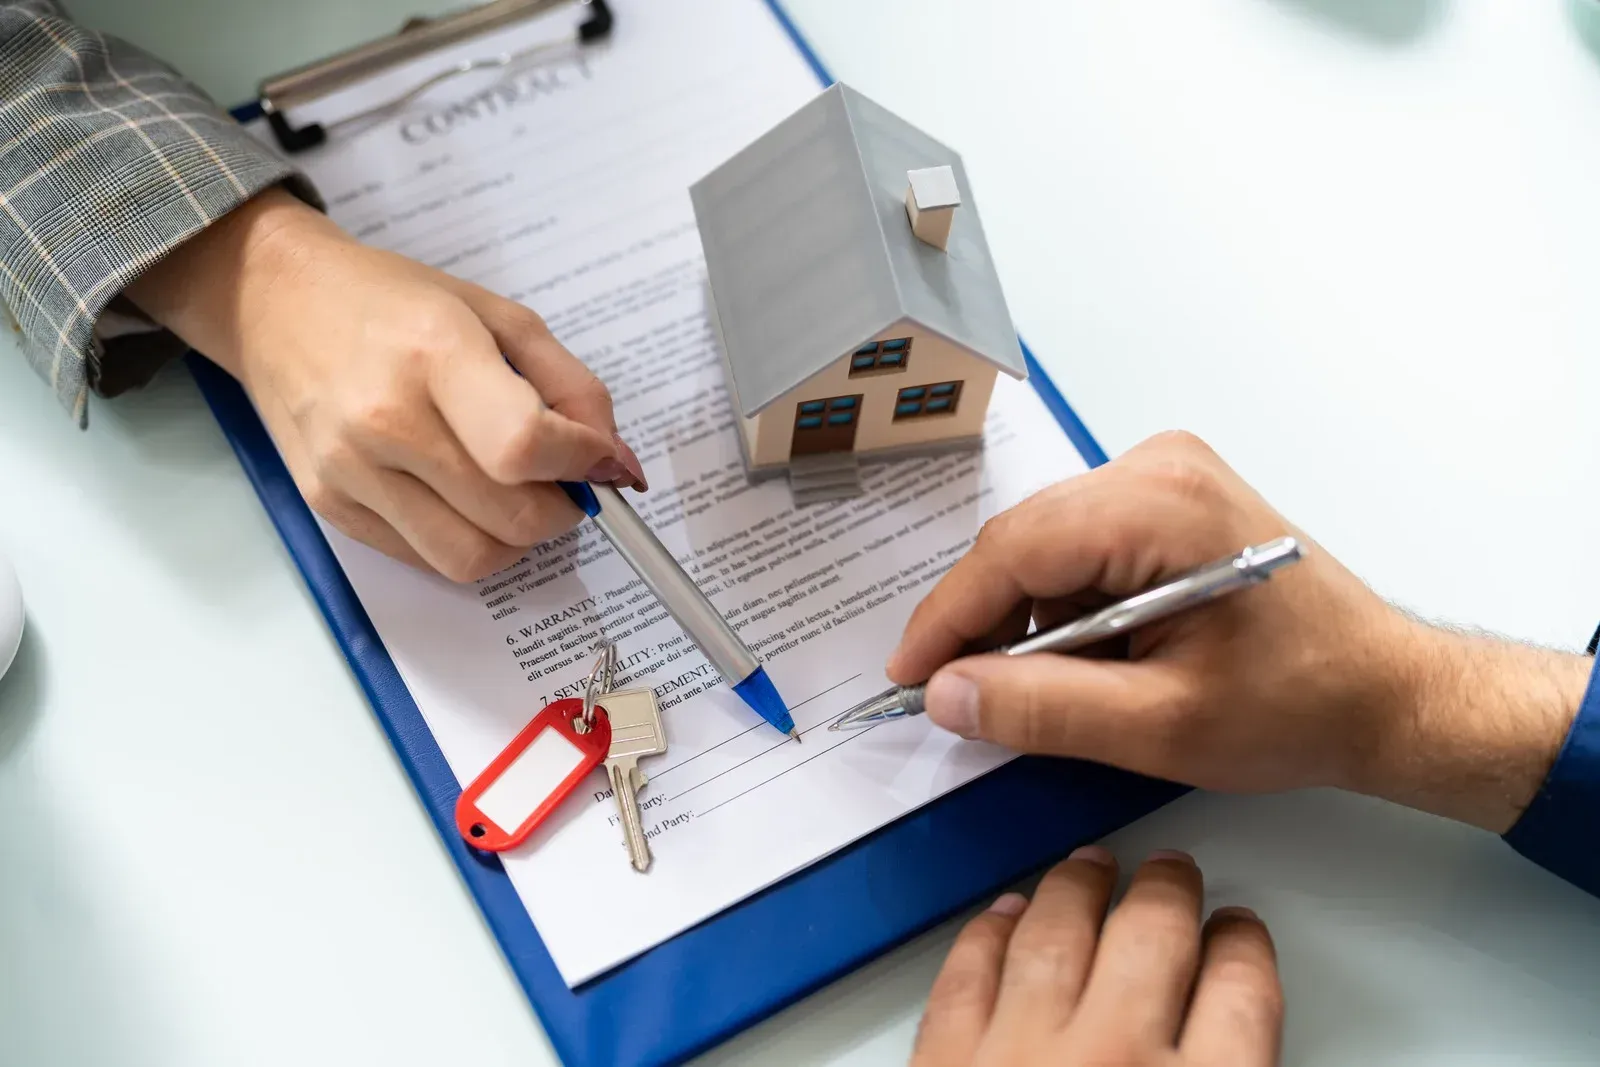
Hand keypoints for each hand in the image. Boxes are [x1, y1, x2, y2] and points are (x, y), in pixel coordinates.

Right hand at [126, 188, 644, 580]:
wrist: (273, 301)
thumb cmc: (393, 302)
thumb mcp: (498, 316)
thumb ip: (572, 387)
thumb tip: (615, 464)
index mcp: (434, 353)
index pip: (525, 446)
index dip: (581, 465)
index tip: (599, 461)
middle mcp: (384, 419)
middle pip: (510, 518)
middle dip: (560, 510)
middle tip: (560, 481)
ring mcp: (349, 471)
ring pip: (471, 559)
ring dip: (514, 540)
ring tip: (511, 494)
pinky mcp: (328, 507)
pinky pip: (425, 560)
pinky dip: (463, 541)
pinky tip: (459, 497)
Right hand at [890, 431, 1592, 831]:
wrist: (1386, 691)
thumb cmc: (1298, 705)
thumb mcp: (1161, 726)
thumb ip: (1043, 710)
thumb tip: (947, 694)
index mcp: (1159, 506)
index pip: (1013, 550)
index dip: (947, 617)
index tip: (909, 676)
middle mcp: (1157, 465)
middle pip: (1023, 539)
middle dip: (983, 619)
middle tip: (963, 695)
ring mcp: (1166, 472)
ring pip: (1045, 540)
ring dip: (1025, 614)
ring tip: (1038, 686)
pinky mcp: (1170, 494)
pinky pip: (1079, 540)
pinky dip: (1062, 600)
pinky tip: (1083, 655)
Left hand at [914, 848, 1281, 1066]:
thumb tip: (1231, 1046)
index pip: (1241, 993)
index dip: (1243, 949)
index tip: (1238, 931)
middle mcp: (1115, 1059)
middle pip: (1151, 939)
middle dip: (1166, 893)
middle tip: (1170, 872)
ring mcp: (1022, 1055)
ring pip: (1056, 935)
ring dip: (1077, 889)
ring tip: (1091, 865)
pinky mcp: (947, 1066)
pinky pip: (967, 979)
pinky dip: (989, 938)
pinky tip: (1006, 915)